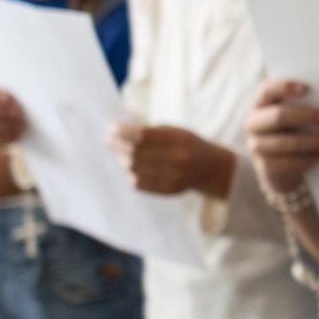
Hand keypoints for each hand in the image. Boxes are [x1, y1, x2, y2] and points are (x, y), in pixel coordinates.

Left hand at [110, 122, 232, 197]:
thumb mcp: (174, 130)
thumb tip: (116, 130)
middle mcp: (178, 159)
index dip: (123, 132)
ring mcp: (174, 176)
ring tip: (118, 152)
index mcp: (180, 139)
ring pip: (134, 169)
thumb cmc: (186, 144)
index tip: (110, 128)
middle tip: (108, 139)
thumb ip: (149, 131)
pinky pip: (139, 183)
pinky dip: (129, 173)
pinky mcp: (168, 190)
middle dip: (118, 145)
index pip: (143, 136)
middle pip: (136, 153)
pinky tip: (128, 166)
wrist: (210, 168)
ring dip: (121, 159)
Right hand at [243, 78, 318, 197]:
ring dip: (317, 140)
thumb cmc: (292, 131)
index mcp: (260, 103)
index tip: (307, 88)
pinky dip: (310, 158)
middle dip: (307, 116)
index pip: (267, 89)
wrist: (282, 168)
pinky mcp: (265, 167)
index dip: (284, 87)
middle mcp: (253, 123)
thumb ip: (304, 104)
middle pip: (279, 116)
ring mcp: (256, 146)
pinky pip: (289, 163)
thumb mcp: (294, 115)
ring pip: (288, 142)